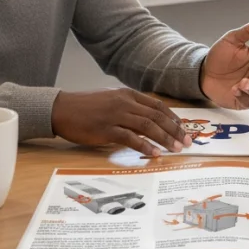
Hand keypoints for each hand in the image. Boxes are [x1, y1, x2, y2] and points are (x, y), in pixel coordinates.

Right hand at [50, 88, 191, 156]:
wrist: (61, 109)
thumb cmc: (85, 106)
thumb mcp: (111, 100)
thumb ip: (128, 107)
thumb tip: (147, 121)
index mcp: (127, 94)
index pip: (157, 105)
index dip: (173, 118)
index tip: (183, 129)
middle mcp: (124, 102)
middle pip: (156, 116)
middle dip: (174, 130)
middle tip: (186, 142)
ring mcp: (116, 115)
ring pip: (147, 126)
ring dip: (164, 138)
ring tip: (175, 149)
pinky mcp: (106, 129)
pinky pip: (130, 138)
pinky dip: (145, 146)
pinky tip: (154, 153)